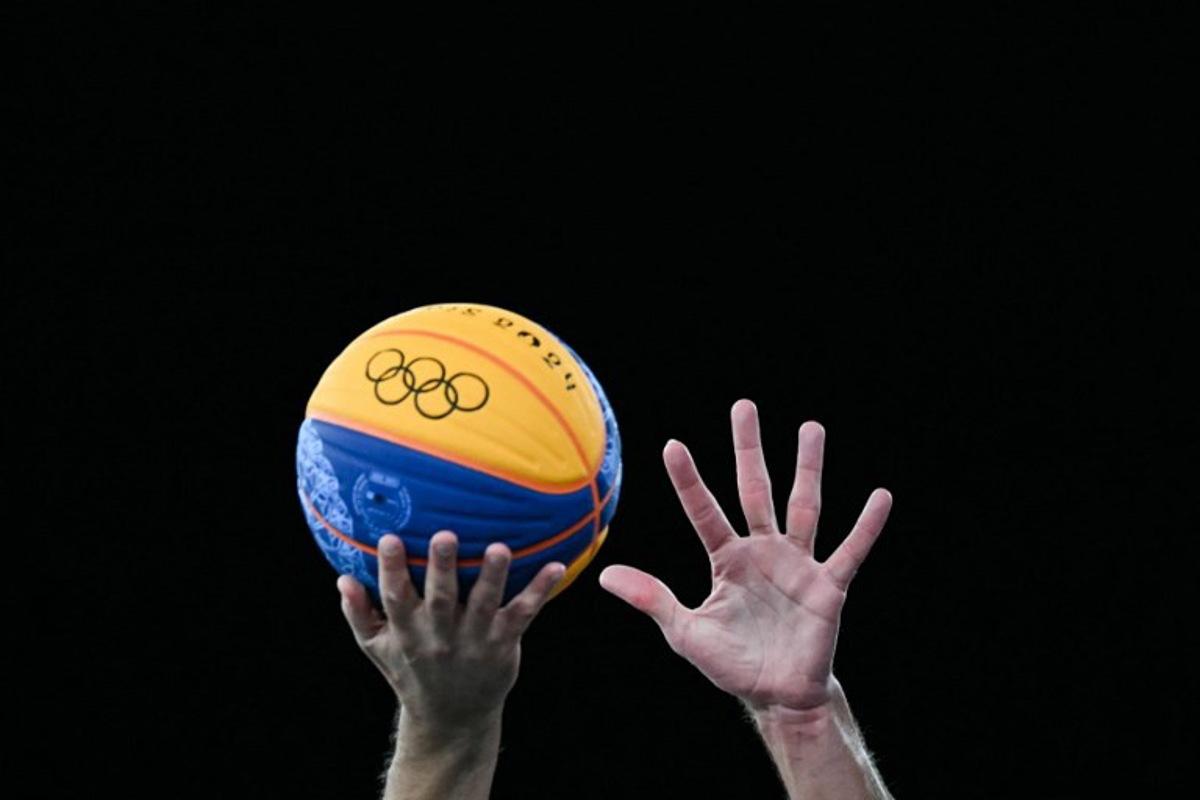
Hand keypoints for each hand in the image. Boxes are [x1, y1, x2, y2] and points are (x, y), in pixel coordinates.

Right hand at [337, 530, 566, 731]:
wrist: (450, 720)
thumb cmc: (412, 672)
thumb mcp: (377, 649)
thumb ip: (358, 614)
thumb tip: (341, 578)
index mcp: (408, 632)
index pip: (396, 598)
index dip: (392, 569)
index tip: (390, 539)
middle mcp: (441, 635)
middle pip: (441, 598)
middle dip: (442, 567)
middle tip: (445, 534)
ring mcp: (475, 640)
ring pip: (484, 605)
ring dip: (493, 576)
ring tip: (499, 548)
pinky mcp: (503, 644)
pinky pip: (523, 614)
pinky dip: (539, 591)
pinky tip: (555, 566)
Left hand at [598, 399, 892, 712]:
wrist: (777, 697)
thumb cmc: (732, 663)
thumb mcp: (686, 631)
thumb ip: (653, 599)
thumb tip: (605, 576)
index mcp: (727, 559)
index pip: (704, 511)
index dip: (688, 480)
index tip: (672, 445)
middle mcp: (763, 551)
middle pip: (754, 489)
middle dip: (748, 449)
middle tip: (743, 406)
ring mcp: (797, 564)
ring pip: (804, 505)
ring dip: (808, 467)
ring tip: (811, 427)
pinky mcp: (828, 586)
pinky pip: (850, 550)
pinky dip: (866, 525)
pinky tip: (881, 496)